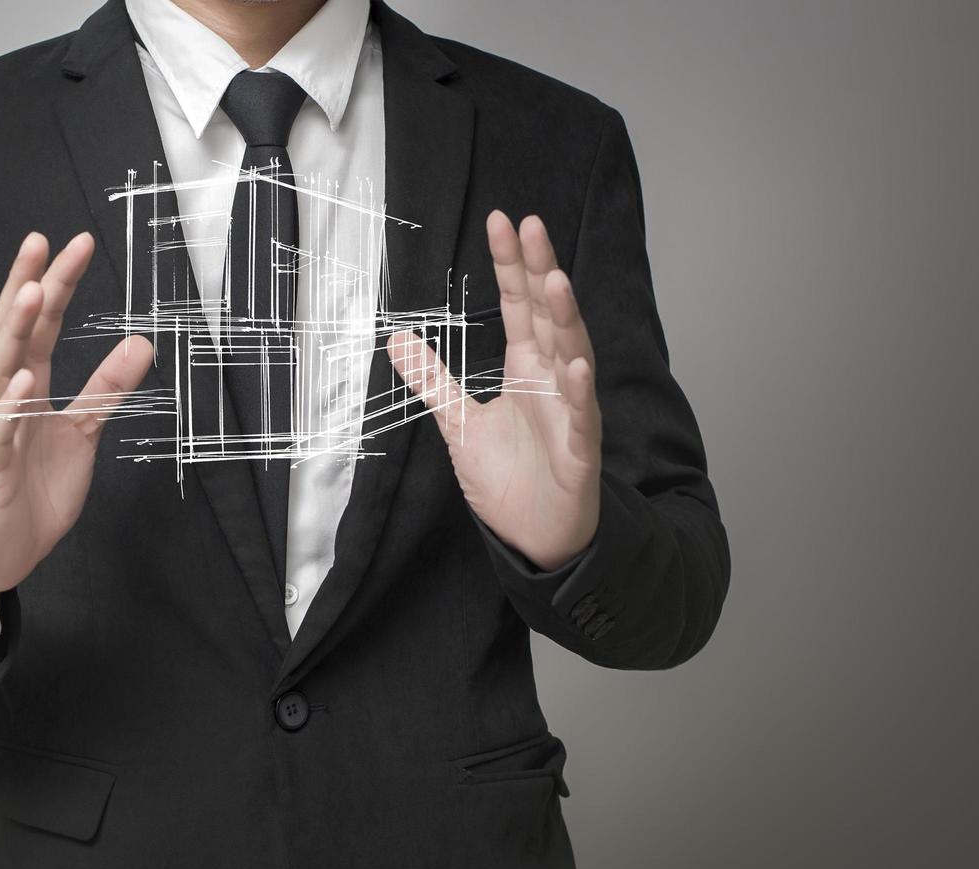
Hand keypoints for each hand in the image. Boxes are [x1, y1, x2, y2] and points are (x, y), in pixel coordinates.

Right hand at [0, 231, 153, 597]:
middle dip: (28, 286)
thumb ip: (106, 389)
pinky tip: (24, 377)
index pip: (39, 325)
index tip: (74, 243)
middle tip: (43, 242)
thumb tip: (142, 343)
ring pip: (1, 371)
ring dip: (15, 331)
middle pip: (14, 332)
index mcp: (26, 387)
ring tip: (30, 292)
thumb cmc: (34, 489)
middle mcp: (4, 398)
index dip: (55, 284)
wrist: (2, 550)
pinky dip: (10, 403)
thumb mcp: (82, 432)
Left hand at [387, 211, 600, 570]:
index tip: (502, 221)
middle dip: (540, 271)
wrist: (538, 536)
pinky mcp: (579, 451)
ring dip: (563, 318)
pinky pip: (582, 416)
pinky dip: (578, 390)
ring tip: (553, 281)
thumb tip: (397, 339)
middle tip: (531, 226)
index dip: (511, 264)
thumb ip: (433, 379)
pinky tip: (573, 363)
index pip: (518, 305)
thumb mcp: (458, 423)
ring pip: (571, 355)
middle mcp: (553, 380)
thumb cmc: (511, 479)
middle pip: (546, 316)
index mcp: (527, 369)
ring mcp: (570, 412)